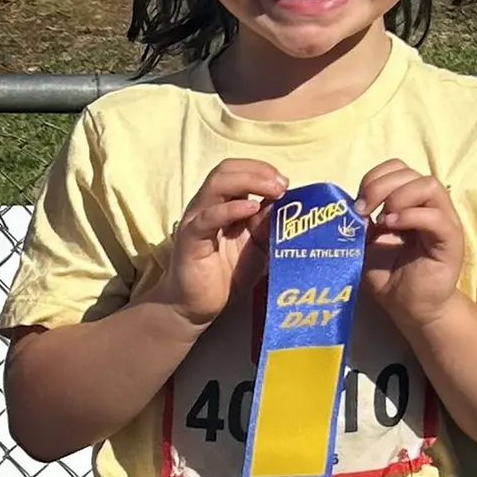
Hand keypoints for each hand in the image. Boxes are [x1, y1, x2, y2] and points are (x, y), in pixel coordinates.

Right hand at [154, 156, 283, 325]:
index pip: (237, 170)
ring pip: (216, 184)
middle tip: (282, 184)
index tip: (285, 183)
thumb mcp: (258, 247)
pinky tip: (251, 208)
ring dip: (249, 181)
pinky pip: (208, 217)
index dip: (262, 170)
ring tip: (273, 190)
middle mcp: (207, 205)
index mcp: (222, 203)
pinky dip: (231, 208)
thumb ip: (269, 225)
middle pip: (226, 170)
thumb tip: (286, 204)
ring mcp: (197, 219)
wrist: (197, 306)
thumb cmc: (227, 275)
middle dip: (258, 171)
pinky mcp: (191, 239)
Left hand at [356, 158, 468, 324]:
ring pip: (429, 185)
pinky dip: (411, 215)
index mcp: (409, 202)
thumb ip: (361, 221)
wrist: (409, 308)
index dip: (375, 178)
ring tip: (383, 221)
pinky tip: (391, 227)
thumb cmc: (389, 276)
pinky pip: (436, 216)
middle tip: (363, 211)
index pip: (397, 168)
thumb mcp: (366, 243)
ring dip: (398, 197)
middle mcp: (429, 206)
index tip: (357, 204)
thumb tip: (349, 205)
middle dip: (380, 186)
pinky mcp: (451, 240)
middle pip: (410, 172)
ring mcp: (443, 220)